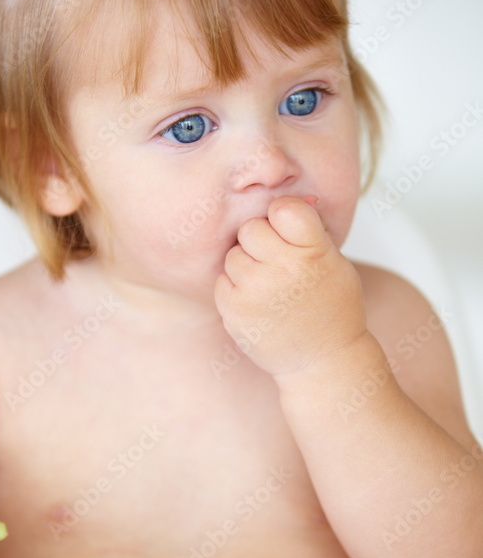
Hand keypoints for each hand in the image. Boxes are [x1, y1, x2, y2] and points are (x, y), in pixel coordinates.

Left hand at [214, 196, 366, 379]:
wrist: (321, 360)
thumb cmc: (330, 307)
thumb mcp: (334, 262)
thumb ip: (311, 229)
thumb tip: (296, 197)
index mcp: (313, 251)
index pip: (284, 208)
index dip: (283, 217)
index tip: (289, 233)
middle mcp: (284, 269)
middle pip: (251, 229)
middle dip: (260, 242)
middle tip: (277, 264)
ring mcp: (256, 291)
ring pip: (234, 255)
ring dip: (247, 266)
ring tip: (270, 287)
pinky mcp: (234, 311)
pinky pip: (223, 281)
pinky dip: (236, 289)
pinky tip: (258, 304)